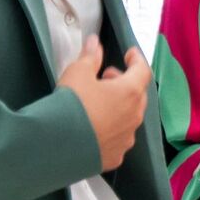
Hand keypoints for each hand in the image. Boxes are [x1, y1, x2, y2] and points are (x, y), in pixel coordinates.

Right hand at [58, 39, 148, 169]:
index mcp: (130, 92)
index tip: (130, 54)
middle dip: (124, 83)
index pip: (142, 71)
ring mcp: (126, 138)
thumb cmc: (70, 104)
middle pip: (137, 95)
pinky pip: (118, 138)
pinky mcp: (115, 156)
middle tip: (106, 78)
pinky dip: (111, 129)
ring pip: (129, 118)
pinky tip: (95, 127)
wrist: (57, 144)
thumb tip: (94, 43)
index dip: (137, 59)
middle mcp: (134, 116)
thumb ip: (90, 57)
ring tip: (99, 102)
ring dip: (119, 107)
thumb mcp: (77, 73)